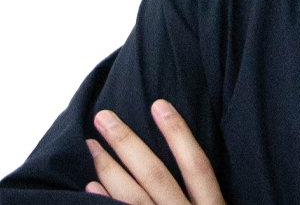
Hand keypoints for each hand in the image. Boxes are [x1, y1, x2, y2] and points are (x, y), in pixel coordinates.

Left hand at [85, 99, 225, 204]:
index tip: (159, 104)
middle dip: (127, 144)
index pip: (196, 164)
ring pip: (134, 198)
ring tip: (92, 146)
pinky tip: (90, 186)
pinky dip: (105, 201)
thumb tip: (191, 158)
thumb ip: (207, 193)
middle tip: (104, 117)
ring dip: (110, 170)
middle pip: (155, 176)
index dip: (178, 133)